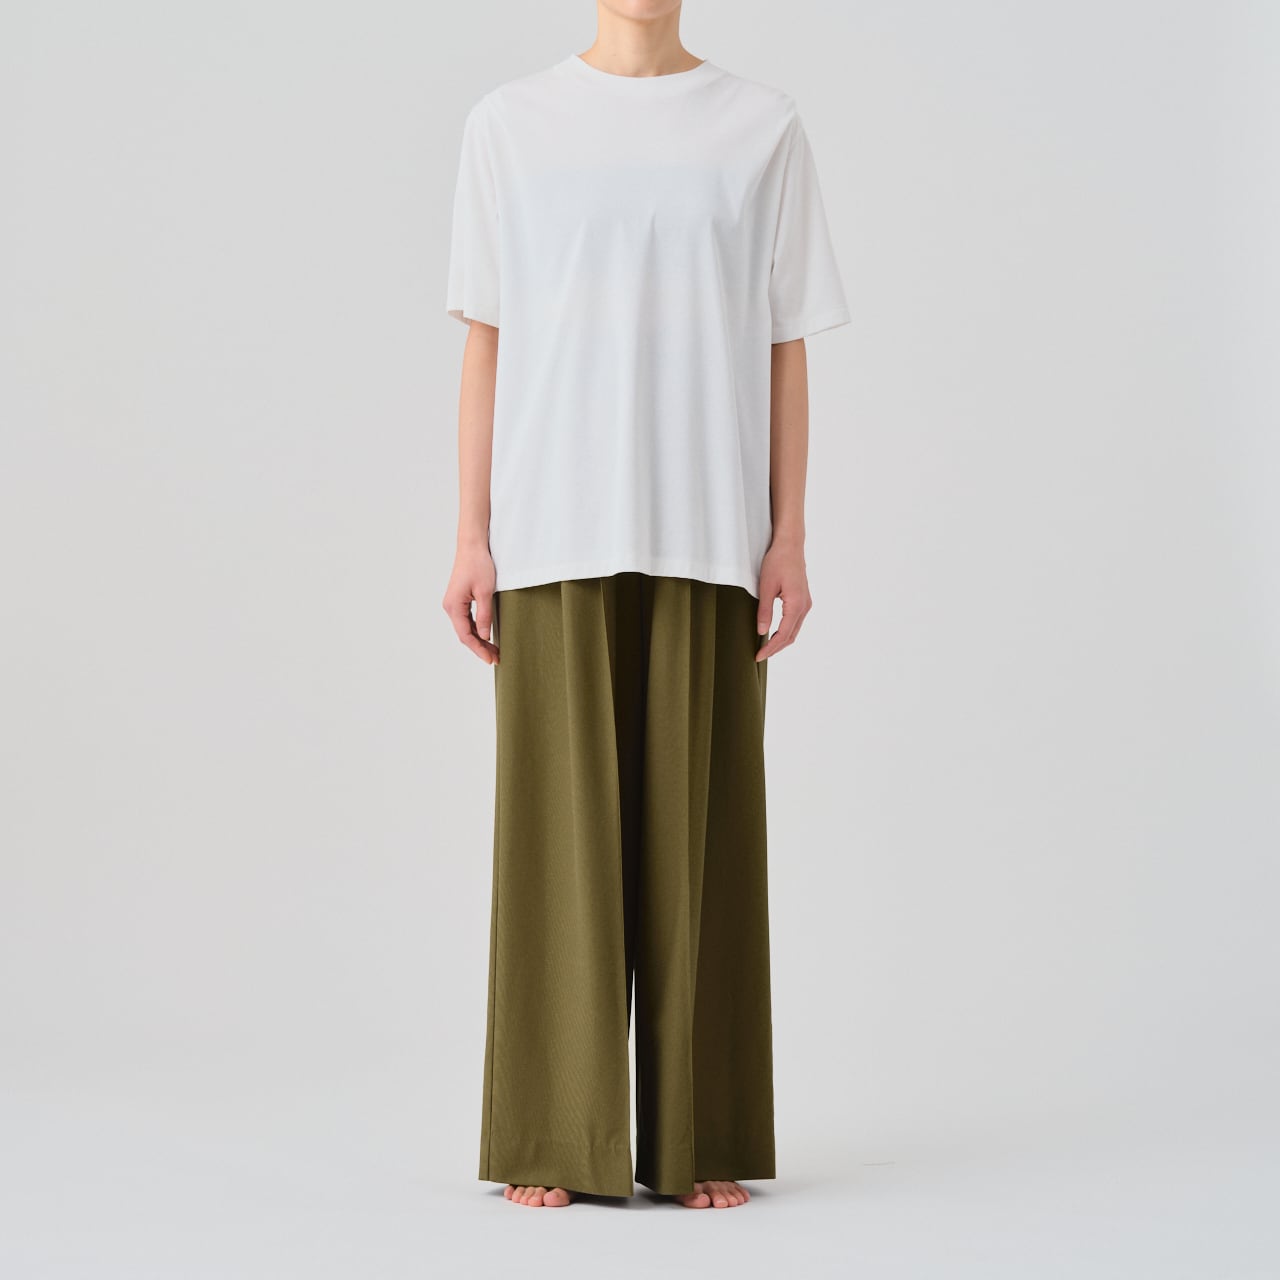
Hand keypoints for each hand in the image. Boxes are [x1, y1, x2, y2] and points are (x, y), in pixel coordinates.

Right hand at [443, 542, 499, 663]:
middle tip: (496, 658)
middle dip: (480, 647)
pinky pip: (466, 620)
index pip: (465, 635)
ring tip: (494, 650)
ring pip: (465, 628)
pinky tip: (486, 636)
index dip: (479, 649)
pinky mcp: (459, 600)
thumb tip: (484, 636)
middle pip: (464, 634)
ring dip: (479, 640)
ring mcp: (454, 603)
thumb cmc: (478, 565)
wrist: (472, 546)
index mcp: (454, 606)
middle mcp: (450, 607)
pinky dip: (476, 630)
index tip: (491, 659)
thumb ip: (484, 616)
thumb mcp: (485, 592)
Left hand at [755, 538, 811, 660]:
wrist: (790, 545)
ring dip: (781, 641)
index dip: (771, 648)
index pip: (783, 634)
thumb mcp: (766, 586)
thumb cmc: (777, 561)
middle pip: (791, 636)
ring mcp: (806, 603)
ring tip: (766, 648)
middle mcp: (804, 606)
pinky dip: (785, 631)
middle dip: (776, 648)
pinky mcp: (803, 599)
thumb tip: (762, 632)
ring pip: (794, 630)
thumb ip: (764, 611)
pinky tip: (775, 633)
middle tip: (760, 655)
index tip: (758, 656)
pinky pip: (795, 621)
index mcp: (796, 604)